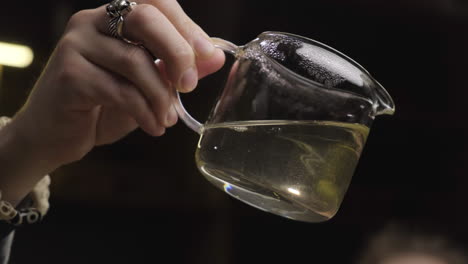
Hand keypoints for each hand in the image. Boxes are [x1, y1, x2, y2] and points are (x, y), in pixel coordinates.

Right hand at [11, 0, 224, 167]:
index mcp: (114, 16)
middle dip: (177, 52)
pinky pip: (120, 90)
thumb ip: (178, 68)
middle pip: (145, 18)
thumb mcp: (149, 85)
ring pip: (135, 60)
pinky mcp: (68, 74)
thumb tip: (216, 58)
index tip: (208, 56)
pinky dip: (144, 112)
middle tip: (189, 86)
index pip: (155, 1)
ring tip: (167, 119)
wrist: (58, 135)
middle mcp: (92, 21)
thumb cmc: (104, 105)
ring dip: (160, 95)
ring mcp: (76, 45)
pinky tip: (154, 127)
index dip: (186, 26)